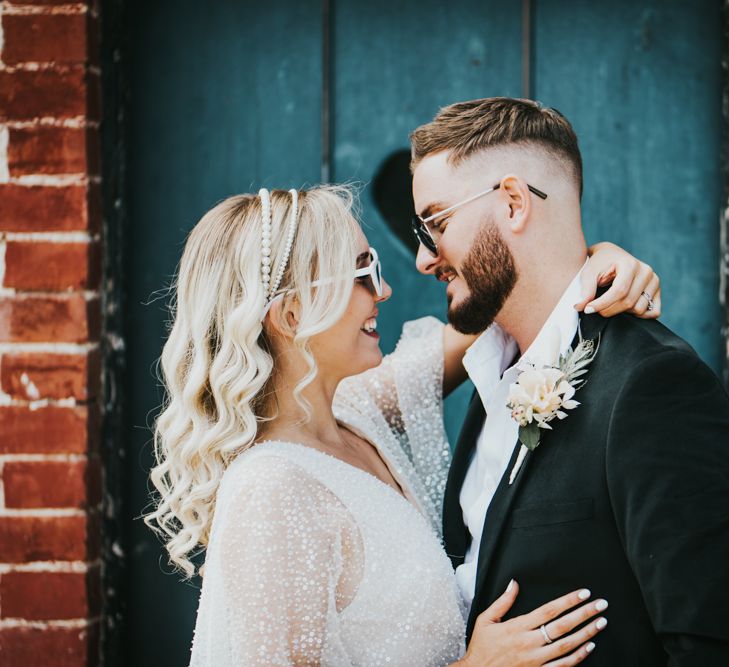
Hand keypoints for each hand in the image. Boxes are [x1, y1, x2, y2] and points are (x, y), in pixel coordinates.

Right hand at [458, 581, 607, 666]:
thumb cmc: (481, 647)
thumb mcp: (485, 619)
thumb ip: (503, 601)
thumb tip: (514, 583)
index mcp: (518, 627)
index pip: (549, 610)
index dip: (568, 601)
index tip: (583, 593)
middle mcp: (530, 642)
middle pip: (563, 625)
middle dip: (584, 613)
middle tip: (600, 604)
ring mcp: (536, 659)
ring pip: (567, 645)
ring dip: (587, 633)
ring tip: (601, 622)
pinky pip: (563, 665)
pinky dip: (578, 656)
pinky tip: (589, 647)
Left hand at [576, 241, 660, 318]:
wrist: (611, 256)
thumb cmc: (599, 264)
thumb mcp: (589, 272)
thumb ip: (586, 290)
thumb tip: (580, 307)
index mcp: (630, 264)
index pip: (619, 291)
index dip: (602, 304)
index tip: (588, 309)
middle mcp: (646, 272)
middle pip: (628, 302)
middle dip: (608, 310)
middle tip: (596, 307)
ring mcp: (654, 281)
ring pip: (639, 309)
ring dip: (622, 312)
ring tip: (611, 302)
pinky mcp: (657, 291)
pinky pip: (653, 311)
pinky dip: (640, 315)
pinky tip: (626, 308)